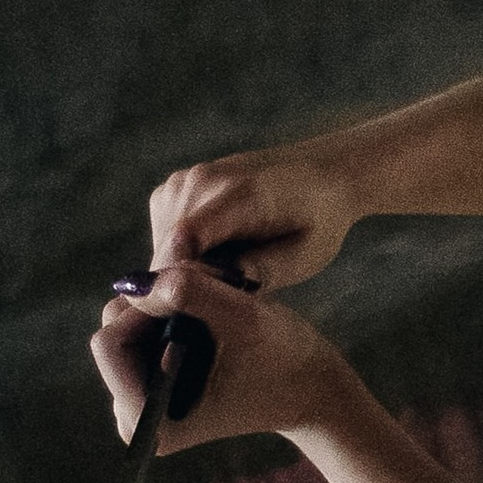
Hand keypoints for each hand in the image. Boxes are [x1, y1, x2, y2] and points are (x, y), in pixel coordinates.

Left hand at [91, 264, 354, 454]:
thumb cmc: (285, 359)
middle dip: (158, 301)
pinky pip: (138, 327)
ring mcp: (142, 402)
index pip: (109, 345)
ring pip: (125, 322)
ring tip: (217, 304)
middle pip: (113, 330)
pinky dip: (168, 309)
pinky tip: (210, 315)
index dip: (147, 307)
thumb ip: (189, 292)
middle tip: (214, 295)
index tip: (196, 295)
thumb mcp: (244, 317)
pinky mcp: (151, 385)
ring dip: (166, 300)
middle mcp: (137, 419)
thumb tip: (134, 282)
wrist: (311, 386)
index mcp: (151, 423)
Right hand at [147, 142, 359, 290]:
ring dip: (183, 270)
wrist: (321, 172)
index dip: (180, 282)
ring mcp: (182, 181)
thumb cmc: (319, 219)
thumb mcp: (305, 254)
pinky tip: (217, 253)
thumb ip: (258, 272)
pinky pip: (162, 236)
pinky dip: (181, 253)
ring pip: (161, 249)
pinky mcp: (173, 188)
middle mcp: (202, 181)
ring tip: (228, 270)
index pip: (185, 239)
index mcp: (241, 195)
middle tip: (225, 296)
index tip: (197, 311)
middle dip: (184, 284)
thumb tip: (210, 292)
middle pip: (166, 253)